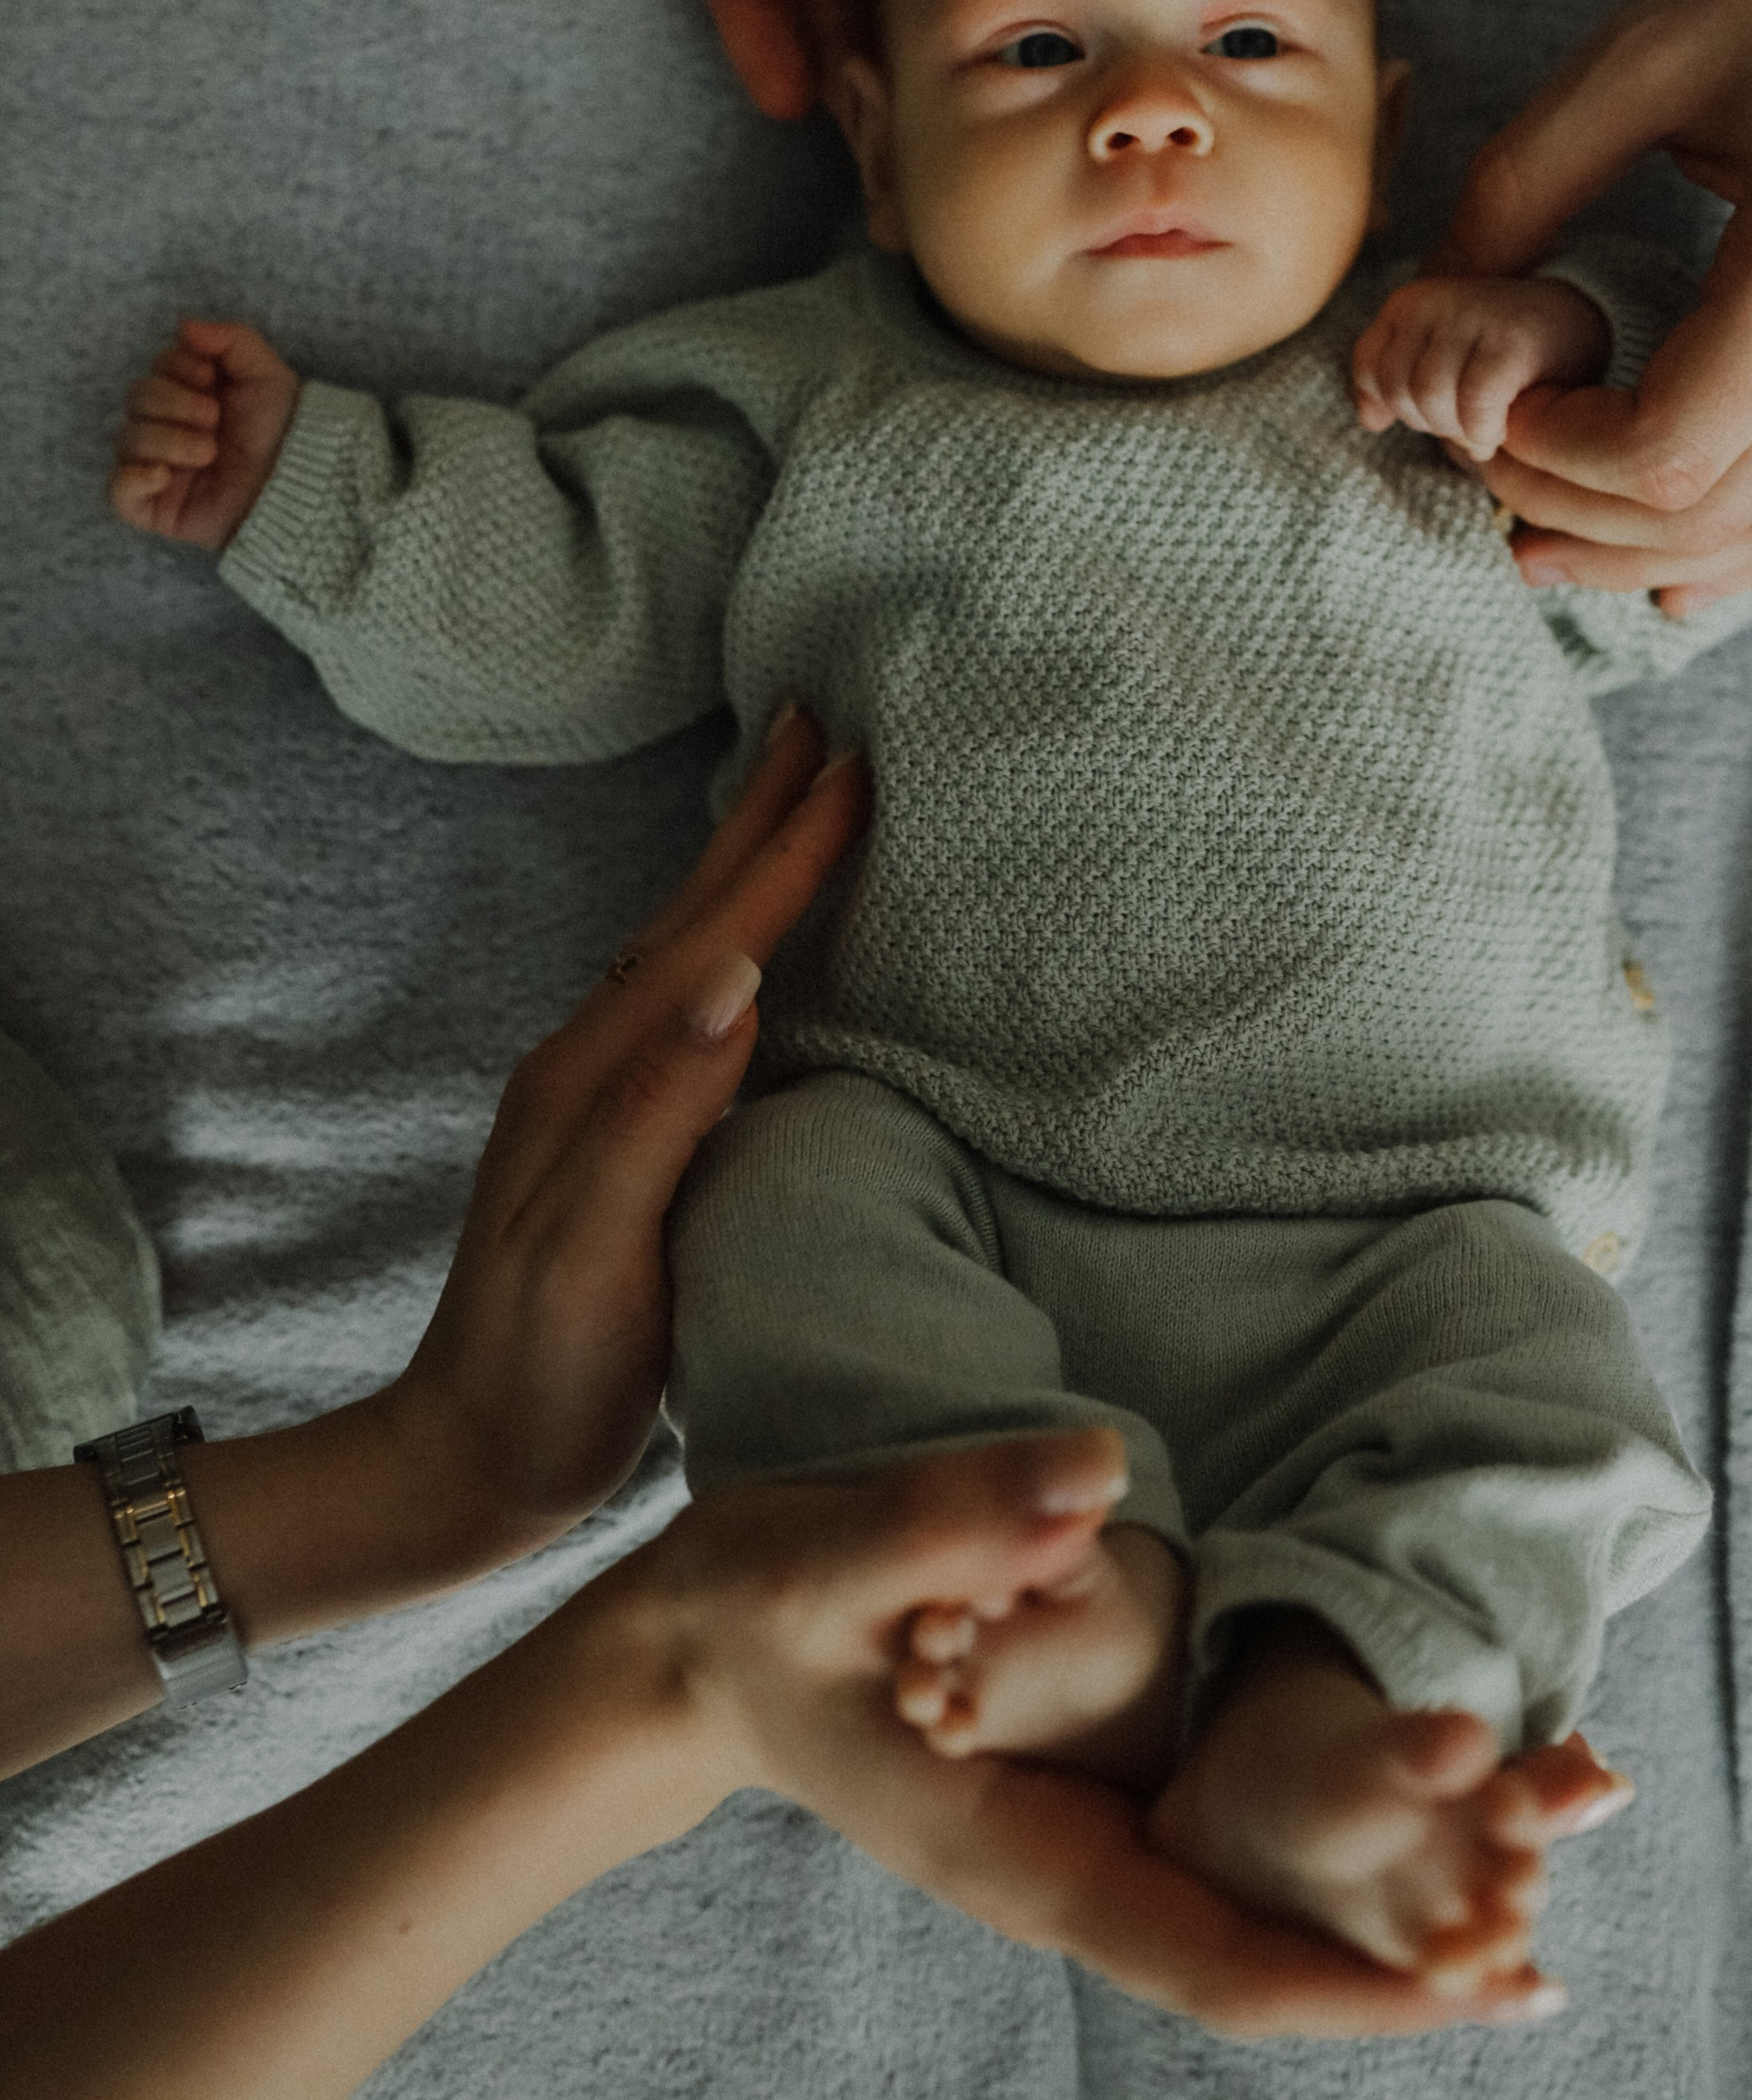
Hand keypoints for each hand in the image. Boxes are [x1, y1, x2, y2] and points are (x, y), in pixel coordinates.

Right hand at [108, 317, 299, 550]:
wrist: (295, 481)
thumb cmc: (282, 428)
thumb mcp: (263, 372)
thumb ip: (229, 338)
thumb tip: (183, 324)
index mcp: (189, 394)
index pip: (156, 367)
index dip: (177, 368)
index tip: (209, 379)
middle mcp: (167, 427)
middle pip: (135, 398)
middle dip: (175, 404)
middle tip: (213, 419)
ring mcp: (156, 466)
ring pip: (126, 440)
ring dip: (169, 441)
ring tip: (209, 452)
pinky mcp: (153, 505)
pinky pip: (116, 491)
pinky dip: (132, 479)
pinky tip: (163, 476)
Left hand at [381, 709, 868, 1566]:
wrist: (461, 1465)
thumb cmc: (544, 1377)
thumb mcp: (599, 1252)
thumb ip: (659, 1114)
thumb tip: (735, 982)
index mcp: (594, 1081)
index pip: (715, 940)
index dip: (787, 855)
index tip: (854, 768)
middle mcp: (585, 1065)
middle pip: (690, 913)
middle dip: (761, 818)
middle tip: (820, 722)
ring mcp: (591, 1096)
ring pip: (682, 944)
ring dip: (740, 865)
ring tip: (791, 799)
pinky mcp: (610, 1134)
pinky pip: (678, 998)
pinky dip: (723, 938)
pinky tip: (745, 947)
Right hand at [617, 1439, 1534, 2041]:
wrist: (689, 1651)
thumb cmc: (746, 1608)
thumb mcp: (830, 1554)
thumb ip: (954, 1522)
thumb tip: (1091, 1480)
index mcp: (1012, 1854)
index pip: (1201, 1956)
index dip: (1340, 1976)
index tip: (1465, 1981)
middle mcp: (1059, 1871)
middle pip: (1247, 1962)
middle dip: (1386, 1965)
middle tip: (1542, 1960)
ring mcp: (1069, 1840)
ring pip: (1240, 1912)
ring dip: (1369, 1917)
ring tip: (1517, 1889)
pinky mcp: (1077, 1791)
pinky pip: (1212, 1852)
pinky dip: (1312, 1860)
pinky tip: (1401, 1829)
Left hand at [1352, 273, 1607, 463]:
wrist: (1575, 322)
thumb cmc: (1499, 351)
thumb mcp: (1437, 357)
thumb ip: (1395, 383)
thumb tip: (1370, 422)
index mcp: (1407, 303)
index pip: (1370, 372)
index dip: (1397, 407)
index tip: (1434, 411)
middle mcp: (1432, 301)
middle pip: (1399, 391)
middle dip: (1430, 422)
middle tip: (1466, 421)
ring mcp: (1471, 316)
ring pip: (1430, 400)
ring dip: (1457, 431)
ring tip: (1482, 426)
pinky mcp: (1510, 341)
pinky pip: (1474, 406)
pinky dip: (1484, 431)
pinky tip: (1500, 431)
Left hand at [1450, 0, 1751, 609]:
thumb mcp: (1647, 51)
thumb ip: (1525, 178)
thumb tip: (1433, 292)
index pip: (1668, 449)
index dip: (1553, 456)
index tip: (1485, 403)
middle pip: (1706, 512)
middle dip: (1569, 510)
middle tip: (1477, 463)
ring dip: (1636, 550)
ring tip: (1530, 536)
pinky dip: (1731, 547)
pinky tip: (1658, 570)